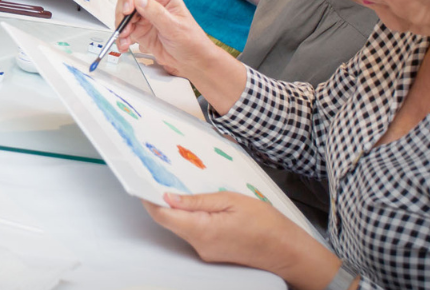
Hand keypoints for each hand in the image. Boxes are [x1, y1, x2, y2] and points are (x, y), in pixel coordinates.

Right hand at [114, 0, 209, 76]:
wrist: (190, 60)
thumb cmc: (190, 40)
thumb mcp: (174, 26)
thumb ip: (156, 13)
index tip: (128, 7)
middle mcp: (152, 3)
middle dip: (123, 11)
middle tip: (124, 25)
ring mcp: (144, 17)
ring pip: (123, 14)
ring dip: (120, 26)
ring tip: (125, 38)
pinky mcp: (138, 30)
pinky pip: (124, 30)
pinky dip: (121, 38)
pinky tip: (125, 45)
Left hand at [143, 192, 341, 287]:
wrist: (288, 252)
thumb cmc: (267, 224)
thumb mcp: (232, 201)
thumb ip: (198, 200)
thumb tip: (169, 197)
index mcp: (202, 230)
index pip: (163, 215)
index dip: (149, 198)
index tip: (142, 182)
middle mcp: (200, 245)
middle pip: (169, 221)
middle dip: (162, 201)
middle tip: (160, 176)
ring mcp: (205, 251)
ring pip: (182, 226)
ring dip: (179, 209)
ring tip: (183, 185)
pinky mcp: (212, 252)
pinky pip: (194, 232)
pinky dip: (192, 217)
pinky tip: (200, 204)